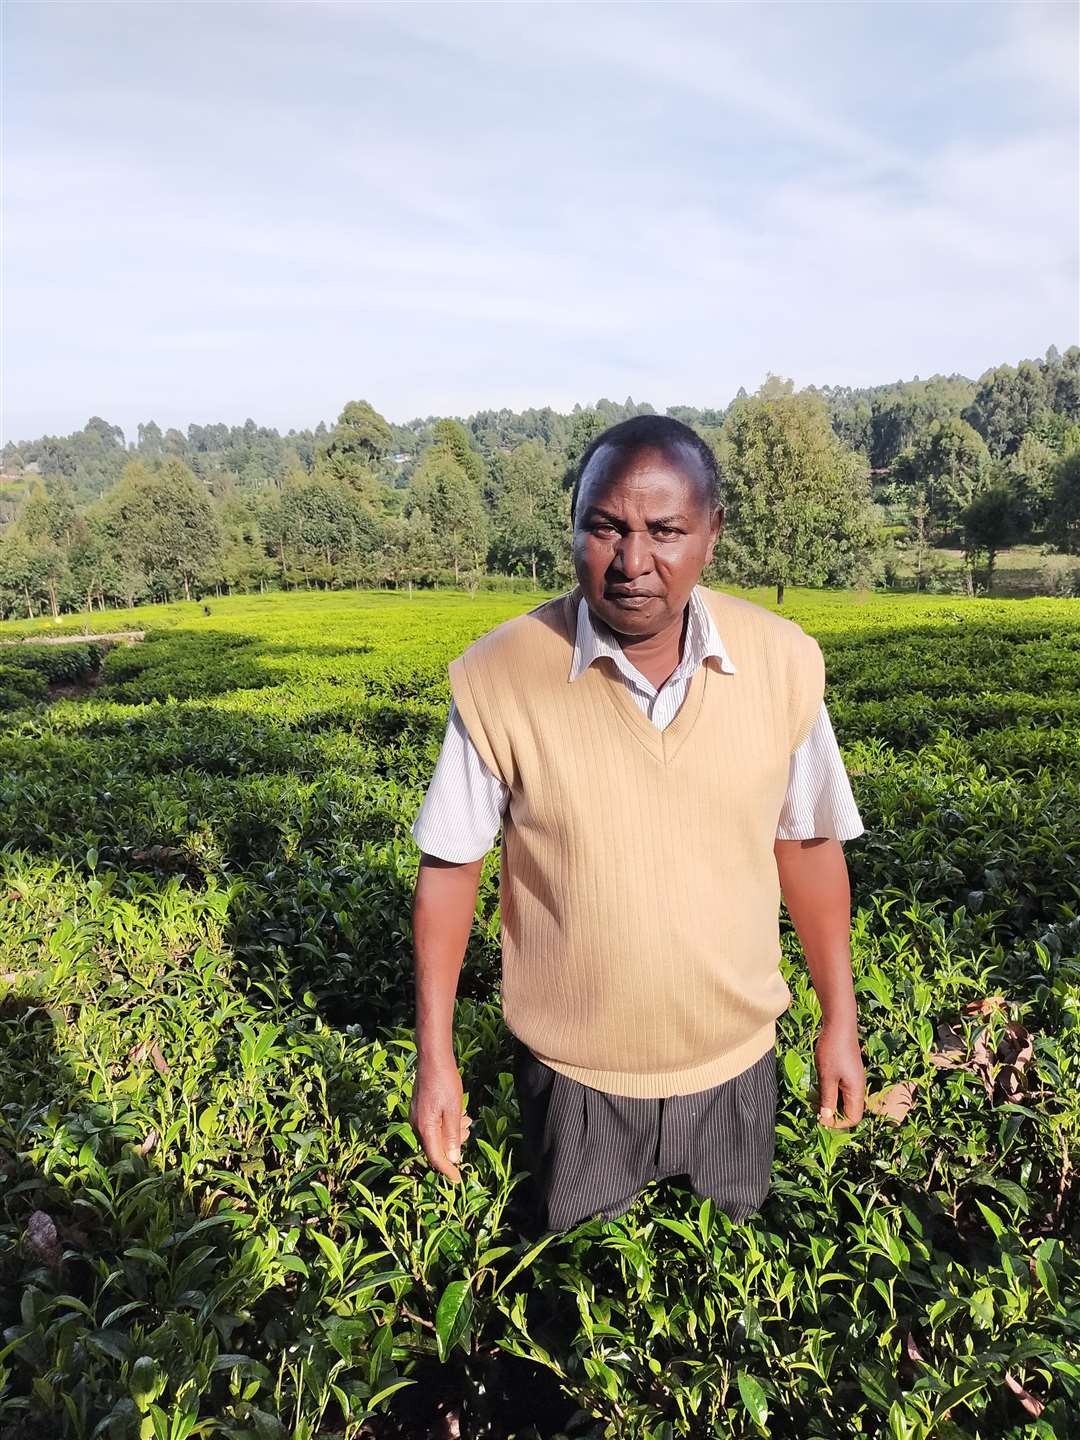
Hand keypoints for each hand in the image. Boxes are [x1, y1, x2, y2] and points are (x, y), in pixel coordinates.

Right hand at [409, 1057, 471, 1182]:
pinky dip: (446, 1125)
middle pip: (435, 1147)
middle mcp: (417, 1125)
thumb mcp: (454, 1110)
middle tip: (468, 1129)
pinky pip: (433, 1126)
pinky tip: (457, 1114)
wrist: (432, 1059)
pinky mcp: (418, 1110)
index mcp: (425, 1127)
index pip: (436, 1157)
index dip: (448, 1170)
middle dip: (454, 1145)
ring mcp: (416, 1117)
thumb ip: (452, 1135)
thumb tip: (453, 1159)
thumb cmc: (445, 1082)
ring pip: (435, 1136)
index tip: (458, 1179)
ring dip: (452, 1133)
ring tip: (465, 1118)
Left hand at [814, 1020, 864, 1127]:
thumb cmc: (833, 1049)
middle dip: (831, 1112)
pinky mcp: (848, 1070)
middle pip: (848, 1110)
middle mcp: (858, 1086)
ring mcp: (853, 1078)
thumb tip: (826, 1118)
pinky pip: (841, 1088)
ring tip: (812, 1095)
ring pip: (843, 1099)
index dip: (836, 1123)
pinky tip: (818, 1083)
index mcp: (856, 1090)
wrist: (839, 1023)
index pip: (853, 1118)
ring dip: (828, 1100)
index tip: (819, 1117)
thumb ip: (827, 1099)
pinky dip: (829, 1089)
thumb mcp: (826, 1077)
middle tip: (813, 1106)